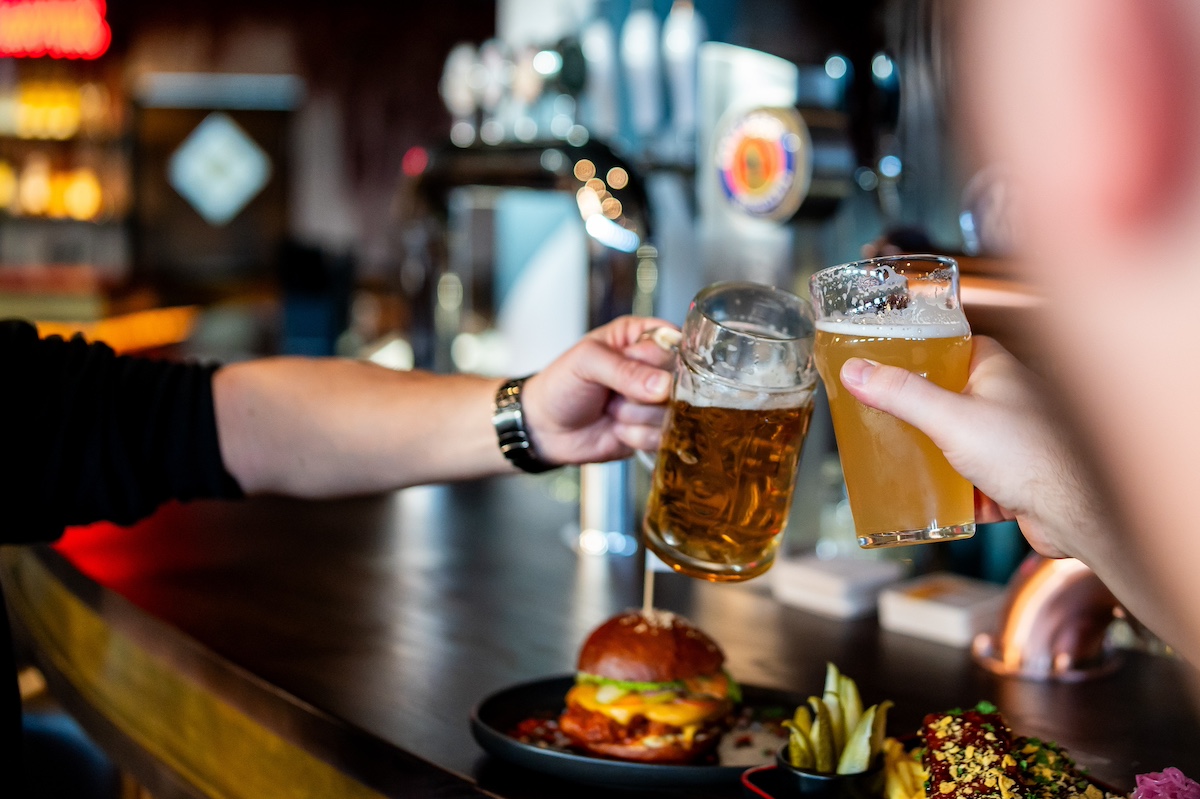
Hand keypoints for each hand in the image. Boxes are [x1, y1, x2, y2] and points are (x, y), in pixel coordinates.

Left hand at [521, 316, 675, 465]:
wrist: (544, 429)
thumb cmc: (560, 385)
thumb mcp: (586, 363)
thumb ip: (625, 369)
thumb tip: (663, 385)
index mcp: (640, 338)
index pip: (674, 344)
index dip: (658, 362)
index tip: (635, 371)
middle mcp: (654, 368)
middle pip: (679, 381)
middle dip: (645, 394)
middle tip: (616, 393)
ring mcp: (656, 402)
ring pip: (673, 412)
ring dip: (636, 417)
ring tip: (611, 410)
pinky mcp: (654, 430)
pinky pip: (663, 437)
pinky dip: (636, 436)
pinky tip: (617, 429)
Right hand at [837, 336, 1101, 558]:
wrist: (1074, 514)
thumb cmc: (1029, 455)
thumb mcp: (950, 419)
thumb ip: (901, 395)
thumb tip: (856, 371)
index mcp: (997, 370)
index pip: (952, 346)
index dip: (920, 352)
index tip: (887, 361)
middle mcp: (1007, 401)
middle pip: (948, 396)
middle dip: (916, 411)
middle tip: (883, 414)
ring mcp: (1010, 441)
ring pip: (957, 440)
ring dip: (931, 453)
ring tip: (898, 458)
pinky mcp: (1012, 478)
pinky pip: (970, 479)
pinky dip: (951, 489)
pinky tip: (931, 498)